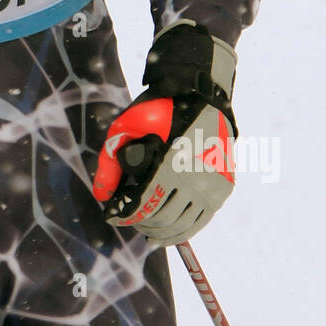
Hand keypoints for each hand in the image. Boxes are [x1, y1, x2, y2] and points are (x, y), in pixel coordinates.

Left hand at [93, 20, 237, 244]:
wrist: (202, 94)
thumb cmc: (158, 108)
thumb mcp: (126, 126)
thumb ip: (111, 163)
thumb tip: (101, 197)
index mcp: (169, 164)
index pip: (142, 205)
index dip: (122, 215)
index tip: (111, 215)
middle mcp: (195, 179)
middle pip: (160, 219)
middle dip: (139, 223)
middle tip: (128, 219)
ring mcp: (213, 185)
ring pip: (181, 225)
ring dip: (159, 231)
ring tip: (145, 228)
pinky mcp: (224, 188)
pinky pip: (200, 221)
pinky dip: (182, 232)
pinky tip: (167, 231)